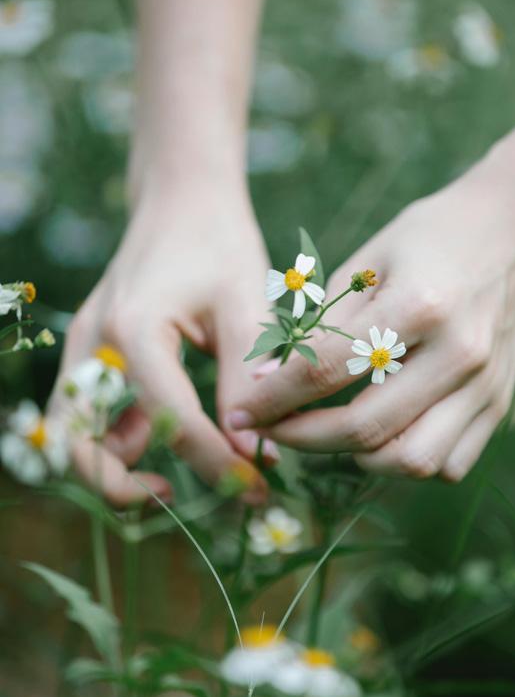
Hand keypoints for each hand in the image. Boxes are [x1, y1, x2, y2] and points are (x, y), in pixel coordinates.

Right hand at [48, 178, 274, 505]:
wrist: (182, 197)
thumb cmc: (219, 241)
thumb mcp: (246, 306)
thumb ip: (247, 379)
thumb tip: (255, 452)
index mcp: (133, 329)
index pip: (172, 422)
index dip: (217, 465)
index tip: (258, 490)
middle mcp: (94, 343)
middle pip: (81, 445)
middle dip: (125, 488)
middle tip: (182, 499)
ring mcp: (85, 347)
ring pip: (74, 435)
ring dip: (114, 468)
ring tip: (172, 478)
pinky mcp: (92, 350)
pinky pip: (89, 412)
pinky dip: (118, 438)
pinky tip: (167, 435)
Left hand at [227, 159, 514, 480]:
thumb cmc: (431, 237)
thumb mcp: (368, 262)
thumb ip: (320, 325)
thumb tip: (264, 381)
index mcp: (419, 304)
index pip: (327, 371)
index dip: (273, 398)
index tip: (241, 412)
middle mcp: (457, 353)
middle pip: (366, 428)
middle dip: (301, 438)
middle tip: (272, 430)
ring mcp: (485, 385)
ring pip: (411, 461)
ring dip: (356, 459)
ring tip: (326, 434)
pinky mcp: (500, 404)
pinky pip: (447, 464)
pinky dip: (405, 461)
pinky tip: (381, 435)